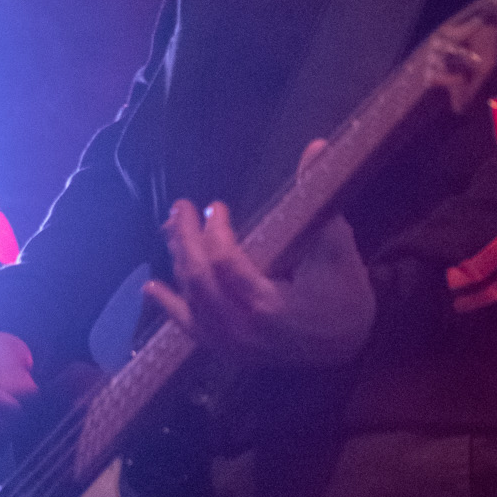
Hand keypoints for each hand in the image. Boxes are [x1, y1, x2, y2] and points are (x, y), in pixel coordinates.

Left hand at [142, 141, 375, 366]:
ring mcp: (231, 344)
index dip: (215, 232)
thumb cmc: (344, 297)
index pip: (226, 265)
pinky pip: (190, 329)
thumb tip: (315, 146)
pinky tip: (151, 287)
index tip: (216, 207)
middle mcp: (243, 330)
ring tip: (170, 227)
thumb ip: (318, 200)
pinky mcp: (226, 350)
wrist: (345, 347)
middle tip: (181, 208)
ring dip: (178, 261)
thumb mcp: (337, 248)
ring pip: (191, 300)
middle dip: (185, 241)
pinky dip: (170, 306)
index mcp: (270, 306)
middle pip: (200, 281)